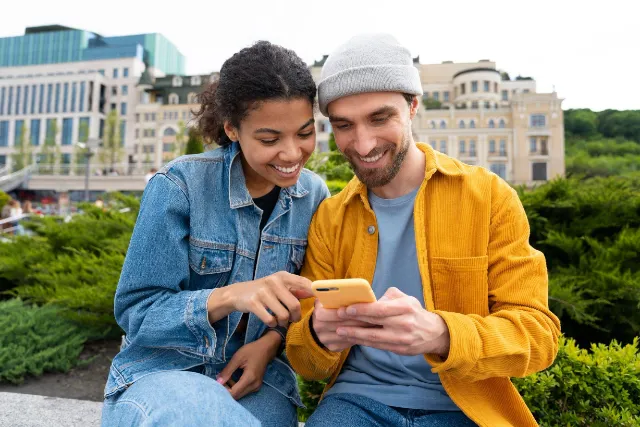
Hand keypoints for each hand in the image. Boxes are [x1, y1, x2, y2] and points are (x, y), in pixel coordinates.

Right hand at [208, 271, 312, 326]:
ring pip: (283, 315)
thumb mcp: (279, 286)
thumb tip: (313, 292)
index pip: (304, 284)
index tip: (320, 303)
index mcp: (283, 276)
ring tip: (280, 320)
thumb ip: (296, 289)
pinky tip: (270, 321)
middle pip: (294, 305)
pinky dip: (272, 323)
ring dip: (283, 322)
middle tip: (293, 319)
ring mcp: (262, 292)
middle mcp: (273, 281)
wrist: (237, 293)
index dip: (314, 294)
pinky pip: (270, 320)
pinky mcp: (253, 303)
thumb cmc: (264, 291)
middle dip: (295, 316)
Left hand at [215, 330, 280, 399]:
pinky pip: (243, 391)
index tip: (216, 383)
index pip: (234, 393)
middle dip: (226, 390)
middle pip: (236, 396)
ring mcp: (256, 387)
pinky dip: (236, 387)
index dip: (223, 391)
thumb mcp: (237, 358)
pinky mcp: (256, 386)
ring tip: (225, 378)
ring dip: (230, 389)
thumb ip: (227, 371)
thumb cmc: (252, 351)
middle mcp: (254, 386)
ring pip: (239, 394)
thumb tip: (218, 382)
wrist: (266, 348)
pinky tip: (232, 379)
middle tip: (219, 380)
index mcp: (249, 378)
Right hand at [311, 299, 376, 351]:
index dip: (353, 310)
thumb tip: (345, 288)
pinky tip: (368, 332)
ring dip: (362, 329)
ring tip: (376, 324)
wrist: (316, 327)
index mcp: (318, 313)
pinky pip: (348, 342)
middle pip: (345, 324)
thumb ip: (329, 293)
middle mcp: (319, 327)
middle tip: (377, 316)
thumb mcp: (324, 299)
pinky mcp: (332, 347)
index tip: (368, 307)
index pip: (338, 312)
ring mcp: (325, 339)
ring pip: (348, 334)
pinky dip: (359, 337)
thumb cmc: (326, 309)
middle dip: (361, 320)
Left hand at [335, 287, 449, 356]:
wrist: (433, 333)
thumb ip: (387, 297)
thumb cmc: (414, 312)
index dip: (362, 309)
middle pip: (374, 323)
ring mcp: (402, 339)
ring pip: (374, 338)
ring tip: (340, 331)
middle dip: (354, 320)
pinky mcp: (400, 350)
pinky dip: (364, 342)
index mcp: (405, 308)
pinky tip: (353, 338)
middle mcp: (404, 324)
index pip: (380, 309)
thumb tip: (368, 299)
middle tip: (338, 317)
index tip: (348, 308)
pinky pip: (378, 346)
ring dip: (355, 334)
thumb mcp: (405, 298)